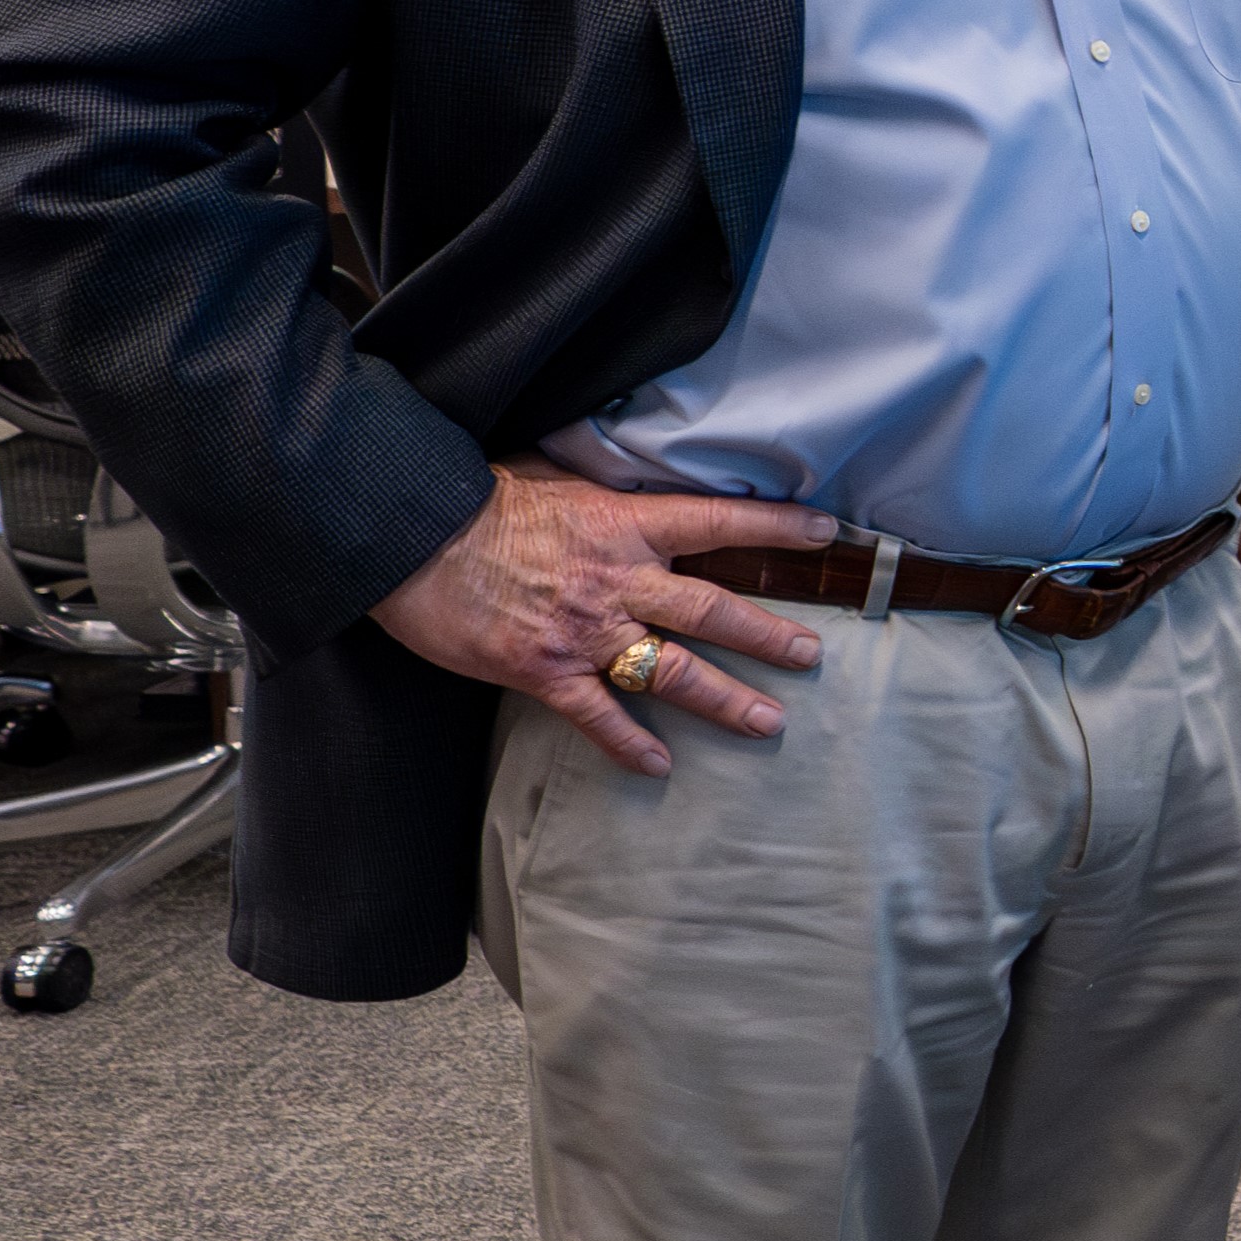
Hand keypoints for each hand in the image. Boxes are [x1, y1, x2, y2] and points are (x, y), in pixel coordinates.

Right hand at [368, 465, 831, 776]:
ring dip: (725, 698)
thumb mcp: (561, 474)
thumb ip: (611, 488)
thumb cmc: (481, 498)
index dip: (777, 526)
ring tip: (768, 720)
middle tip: (813, 655)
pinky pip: (598, 714)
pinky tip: (658, 766)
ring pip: (673, 670)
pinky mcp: (544, 670)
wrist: (413, 539)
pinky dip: (628, 742)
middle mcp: (620, 580)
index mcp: (627, 524)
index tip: (827, 532)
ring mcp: (586, 630)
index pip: (720, 521)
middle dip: (770, 636)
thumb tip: (644, 476)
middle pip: (713, 611)